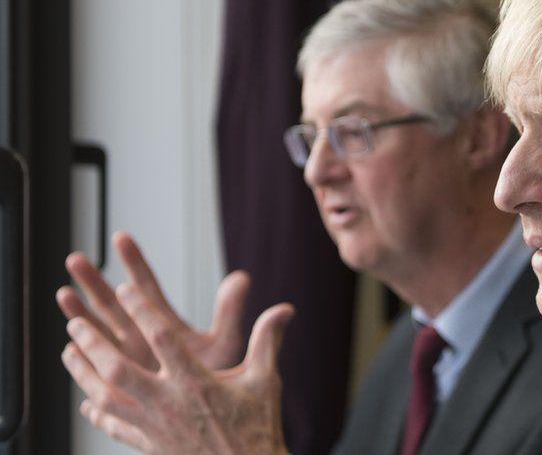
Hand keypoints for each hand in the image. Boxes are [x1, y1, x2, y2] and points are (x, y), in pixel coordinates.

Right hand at [57, 232, 248, 370]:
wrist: (206, 414)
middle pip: (114, 302)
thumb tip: (243, 278)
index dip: (135, 262)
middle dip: (94, 282)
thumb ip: (229, 311)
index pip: (147, 287)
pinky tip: (69, 338)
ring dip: (80, 311)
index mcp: (164, 322)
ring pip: (98, 329)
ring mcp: (128, 356)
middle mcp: (141, 334)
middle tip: (76, 260)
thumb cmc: (216, 376)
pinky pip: (97, 361)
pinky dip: (83, 350)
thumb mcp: (224, 341)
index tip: (121, 238)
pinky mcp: (120, 378)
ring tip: (64, 292)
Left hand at [62, 281, 293, 453]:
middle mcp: (170, 402)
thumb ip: (268, 341)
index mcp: (197, 382)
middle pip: (119, 368)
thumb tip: (285, 308)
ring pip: (106, 397)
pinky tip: (88, 402)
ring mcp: (154, 426)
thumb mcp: (265, 380)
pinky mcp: (150, 445)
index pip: (162, 338)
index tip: (124, 288)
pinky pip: (114, 426)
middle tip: (76, 321)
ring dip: (83, 373)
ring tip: (68, 352)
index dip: (141, 310)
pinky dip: (97, 412)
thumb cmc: (257, 427)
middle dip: (94, 343)